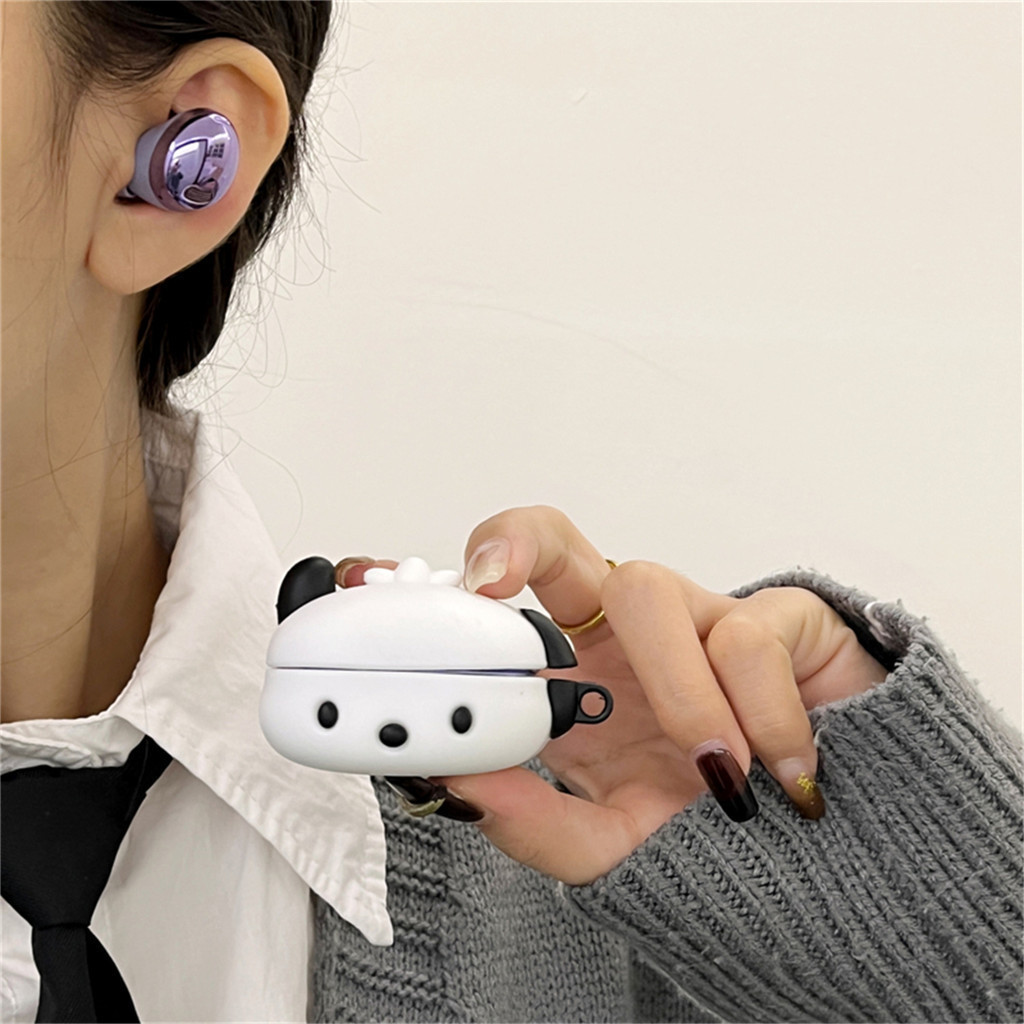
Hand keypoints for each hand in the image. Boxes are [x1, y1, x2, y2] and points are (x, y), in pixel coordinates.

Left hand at [337, 507, 887, 883]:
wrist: (836, 845)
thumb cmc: (715, 828)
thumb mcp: (616, 845)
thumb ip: (536, 826)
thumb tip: (458, 786)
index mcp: (578, 678)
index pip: (506, 605)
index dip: (450, 590)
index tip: (408, 593)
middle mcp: (624, 634)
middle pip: (554, 540)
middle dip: (515, 541)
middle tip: (490, 583)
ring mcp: (696, 616)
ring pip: (651, 591)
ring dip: (679, 695)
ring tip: (716, 775)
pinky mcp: (778, 617)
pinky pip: (749, 637)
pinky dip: (765, 719)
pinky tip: (784, 775)